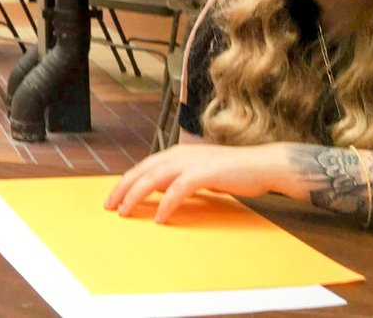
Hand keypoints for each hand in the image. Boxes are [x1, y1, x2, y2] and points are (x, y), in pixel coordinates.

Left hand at [105, 143, 292, 222]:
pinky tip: (160, 218)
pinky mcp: (203, 173)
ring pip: (153, 179)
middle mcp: (179, 154)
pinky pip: (178, 190)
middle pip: (142, 172)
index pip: (143, 168)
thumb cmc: (233, 172)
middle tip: (110, 206)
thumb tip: (161, 190)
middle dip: (123, 189)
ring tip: (126, 212)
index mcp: (176, 153)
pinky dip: (166, 204)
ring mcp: (190, 162)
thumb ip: (179, 178)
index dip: (126, 182)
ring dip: (136, 196)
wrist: (262, 165)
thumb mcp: (199, 173)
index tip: (113, 197)